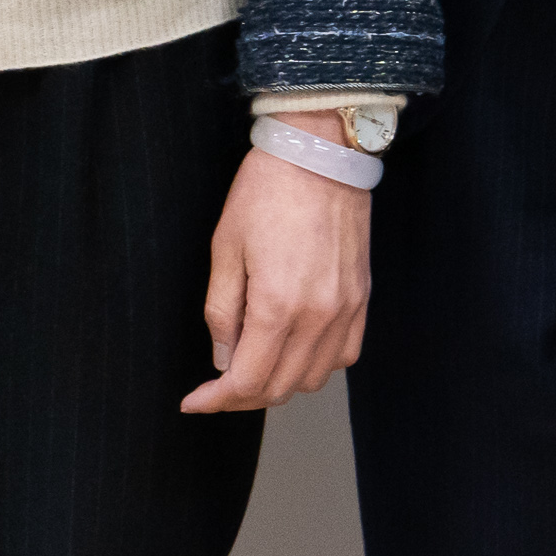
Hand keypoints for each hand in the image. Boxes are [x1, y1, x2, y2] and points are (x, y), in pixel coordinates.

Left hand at [183, 122, 375, 412]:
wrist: (320, 154)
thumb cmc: (267, 191)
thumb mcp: (225, 247)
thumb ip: (221, 311)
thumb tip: (223, 357)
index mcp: (277, 305)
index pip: (247, 380)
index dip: (216, 399)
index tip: (194, 401)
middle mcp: (318, 316)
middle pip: (280, 388)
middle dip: (242, 396)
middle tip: (216, 386)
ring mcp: (346, 310)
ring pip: (313, 379)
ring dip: (279, 383)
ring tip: (253, 363)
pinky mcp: (361, 299)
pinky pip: (343, 355)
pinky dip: (315, 365)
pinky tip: (293, 350)